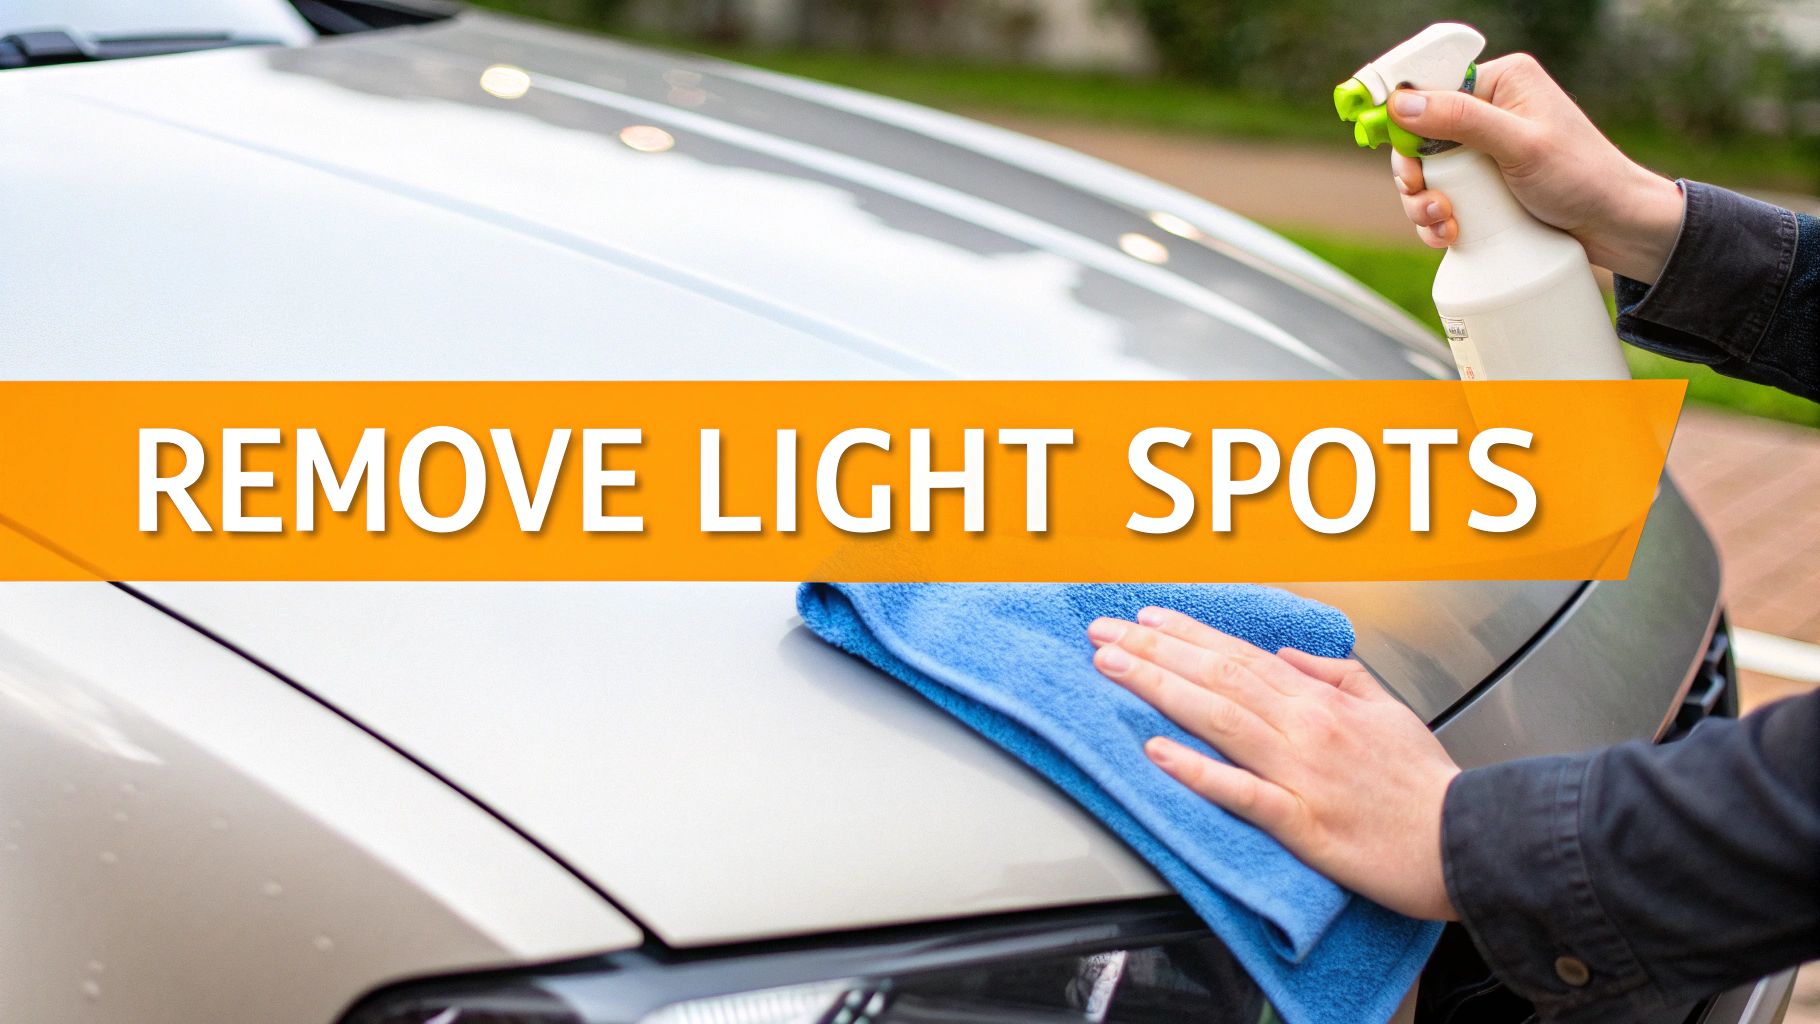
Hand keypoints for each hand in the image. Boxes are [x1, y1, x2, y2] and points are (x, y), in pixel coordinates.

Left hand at [1087, 606, 1460, 920]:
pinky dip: (1199, 771)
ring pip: (1219, 719)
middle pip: (1216, 677)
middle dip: (1153, 651)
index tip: (1143, 618)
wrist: (1468, 841)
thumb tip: (1288, 654)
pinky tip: (1159, 753)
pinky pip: (1242, 792)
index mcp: (1321, 702)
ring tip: (1113, 669)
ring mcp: (1301, 774)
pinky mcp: (1304, 823)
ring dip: (1159, 689)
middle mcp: (1305, 728)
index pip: (1240, 656)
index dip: (1187, 635)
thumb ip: (1336, 675)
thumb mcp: (1388, 708)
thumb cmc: (1426, 784)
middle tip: (1101, 633)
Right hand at [1388, 53, 1684, 283]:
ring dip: (1422, 202)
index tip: (1397, 150)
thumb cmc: (1582, 177)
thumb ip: (1462, 120)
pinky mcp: (1483, 184)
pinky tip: (1449, 234)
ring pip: (1425, 171)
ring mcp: (1485, 150)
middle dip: (1414, 173)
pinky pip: (1440, 196)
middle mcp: (1490, 110)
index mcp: (1502, 81)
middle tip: (1421, 194)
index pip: (1431, 87)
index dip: (1403, 118)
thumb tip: (1402, 103)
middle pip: (1418, 135)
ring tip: (1443, 222)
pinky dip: (1435, 219)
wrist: (1615, 226)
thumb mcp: (1519, 145)